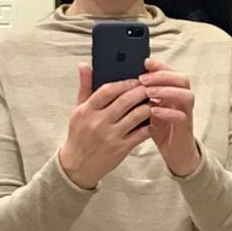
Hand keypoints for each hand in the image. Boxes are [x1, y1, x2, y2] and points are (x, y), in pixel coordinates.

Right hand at [58, 63, 152, 188]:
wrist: (77, 166)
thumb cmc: (79, 135)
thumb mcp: (78, 110)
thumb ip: (84, 87)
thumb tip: (84, 65)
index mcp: (87, 111)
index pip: (108, 90)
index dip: (125, 82)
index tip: (135, 79)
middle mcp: (99, 122)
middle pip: (125, 101)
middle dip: (141, 91)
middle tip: (150, 87)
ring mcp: (111, 136)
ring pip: (136, 116)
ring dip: (148, 106)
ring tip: (153, 101)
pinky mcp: (121, 149)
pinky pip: (141, 134)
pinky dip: (149, 125)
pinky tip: (153, 120)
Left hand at [139, 57, 200, 176]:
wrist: (174, 153)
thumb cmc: (159, 130)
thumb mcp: (148, 110)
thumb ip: (142, 96)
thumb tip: (123, 82)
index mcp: (173, 93)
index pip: (171, 73)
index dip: (160, 66)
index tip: (145, 62)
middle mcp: (182, 100)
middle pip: (181, 80)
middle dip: (162, 76)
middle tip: (144, 79)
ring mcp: (185, 113)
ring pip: (185, 95)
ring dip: (167, 91)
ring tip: (148, 93)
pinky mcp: (185, 128)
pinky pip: (181, 116)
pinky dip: (168, 112)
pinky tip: (154, 111)